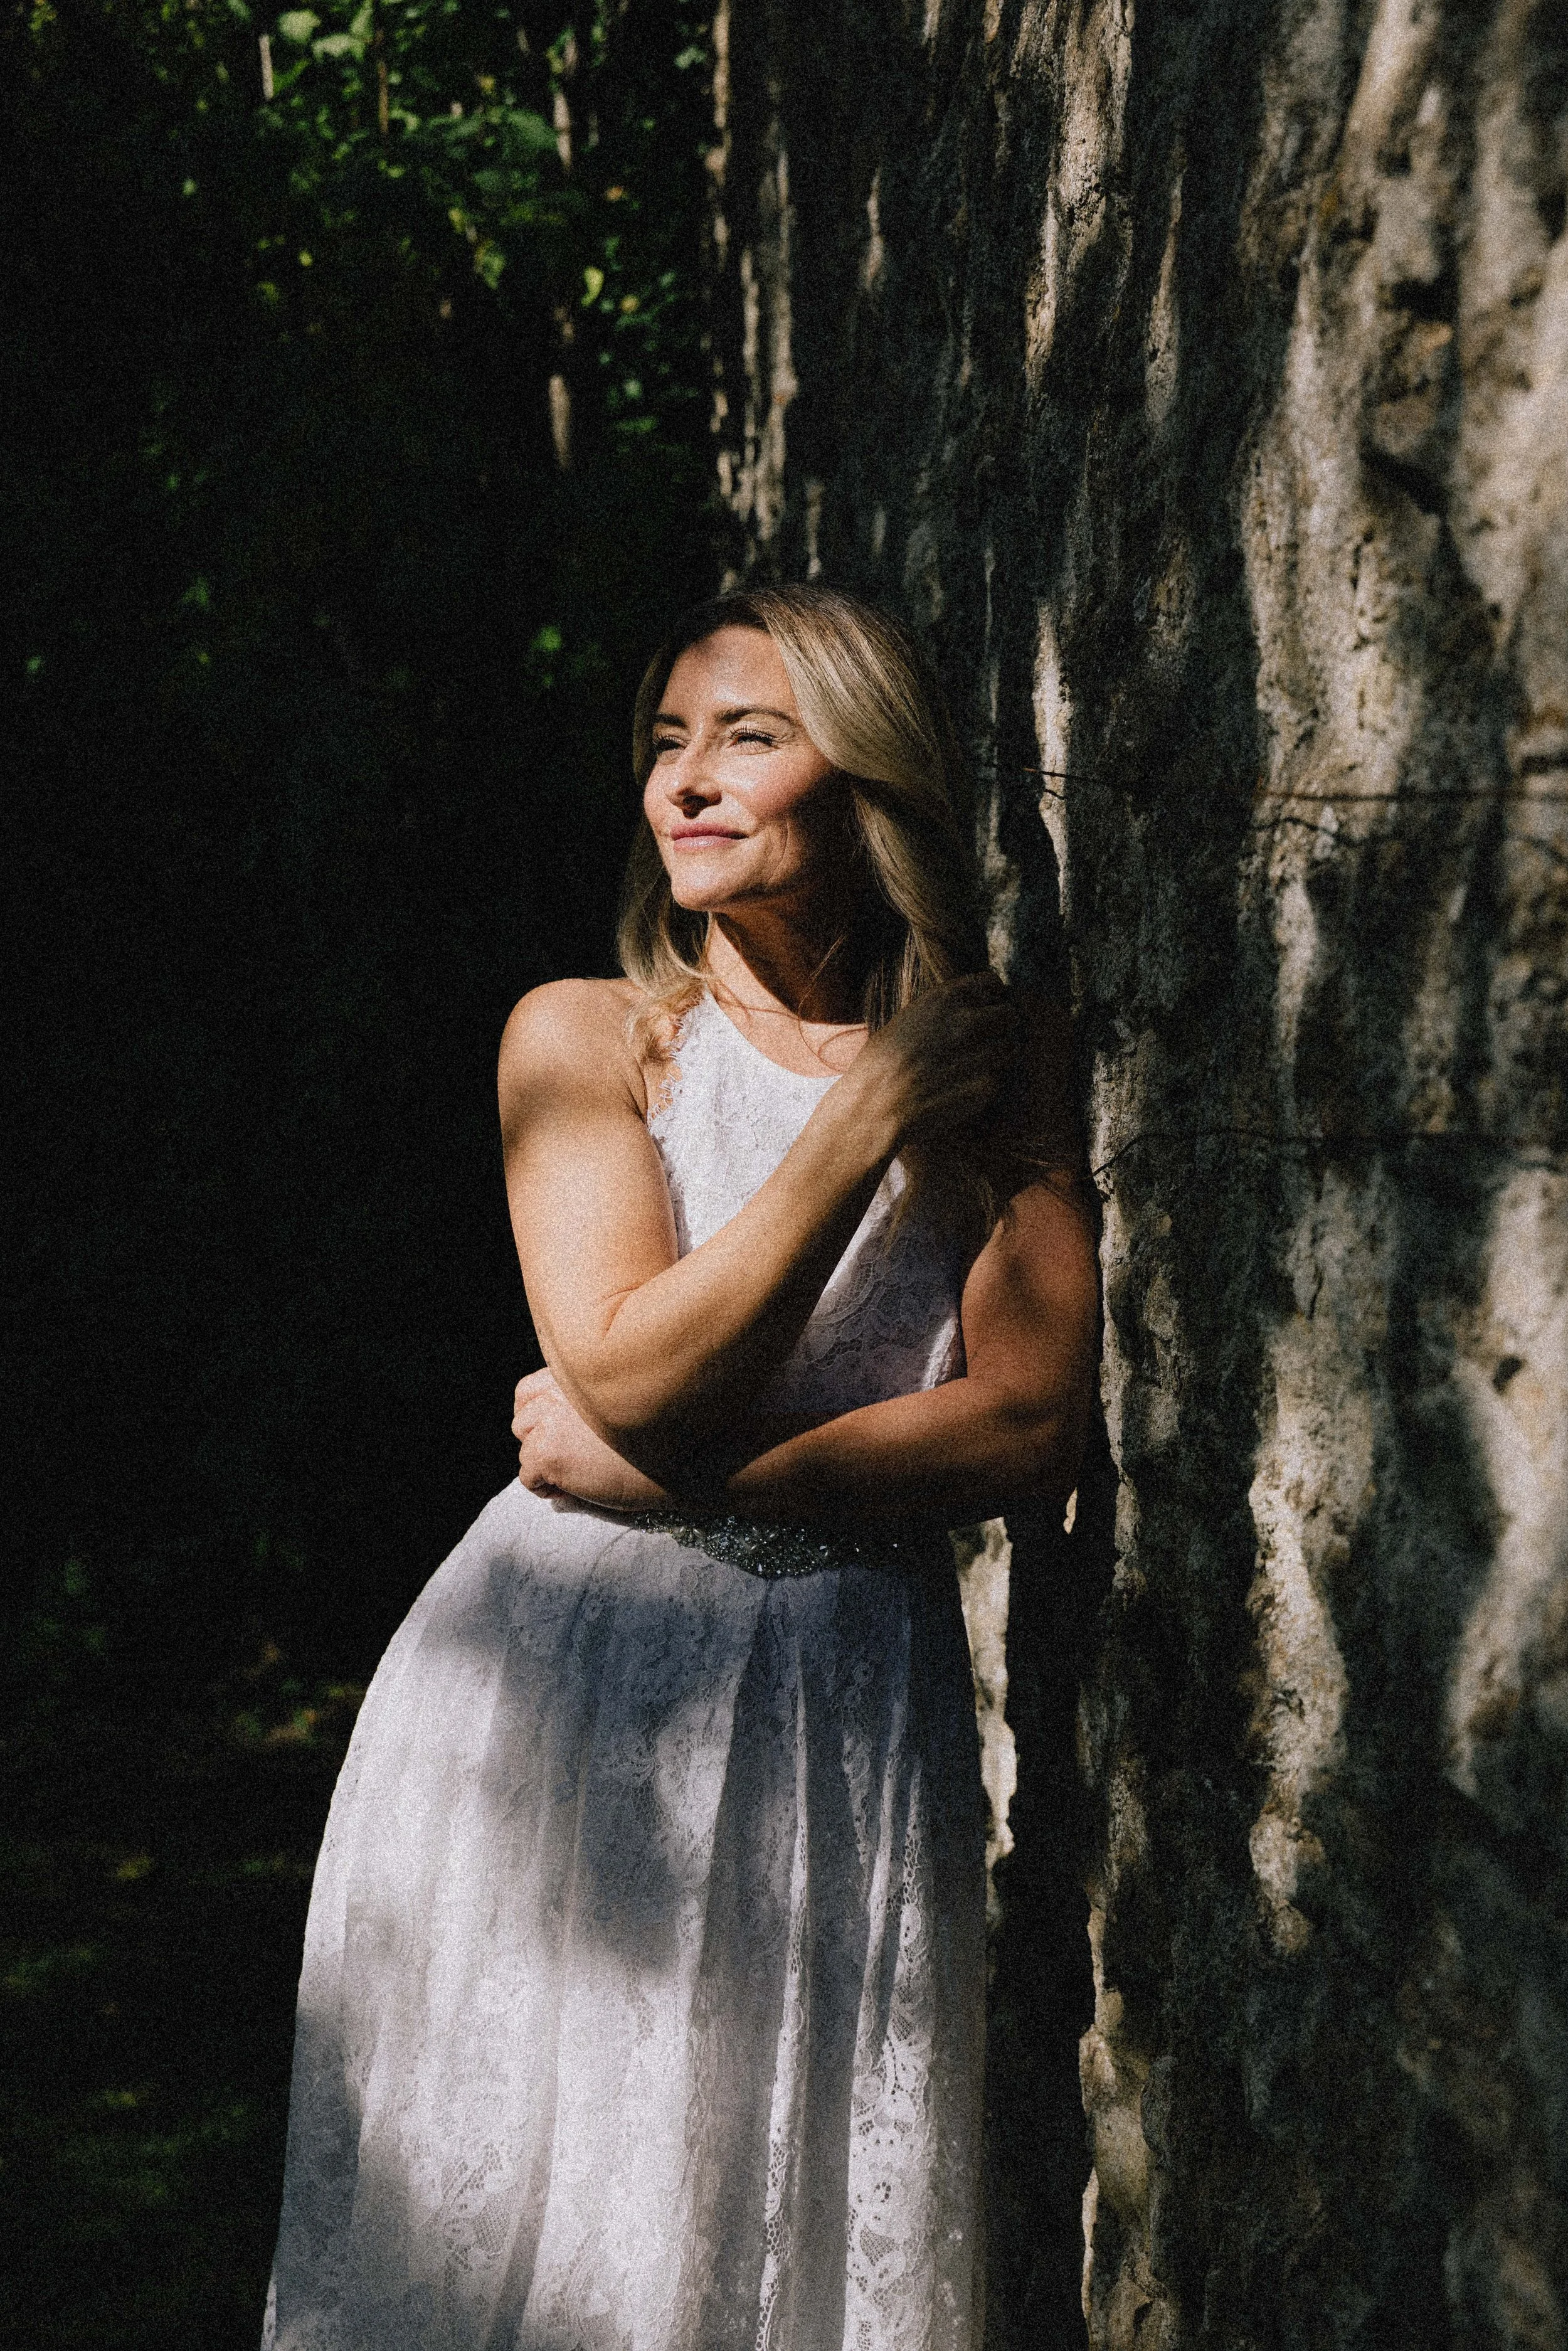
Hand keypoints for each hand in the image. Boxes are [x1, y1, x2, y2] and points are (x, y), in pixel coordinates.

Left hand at [512, 1368, 667, 1509]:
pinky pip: (528, 1477)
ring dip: (544, 1465)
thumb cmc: (664, 1434)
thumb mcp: (623, 1405)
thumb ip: (588, 1407)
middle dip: (539, 1442)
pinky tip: (577, 1488)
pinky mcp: (549, 1452)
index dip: (538, 1416)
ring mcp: (552, 1421)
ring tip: (578, 1474)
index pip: (528, 1391)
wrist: (684, 1460)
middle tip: (569, 1458)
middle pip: (521, 1421)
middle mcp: (560, 1390)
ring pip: (524, 1449)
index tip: (559, 1434)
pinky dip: (545, 1489)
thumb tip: (557, 1436)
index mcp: (578, 1373)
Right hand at [841, 973, 1019, 1152]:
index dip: (993, 995)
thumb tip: (968, 1009)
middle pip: (1008, 1015)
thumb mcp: (905, 1021)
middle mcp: (965, 1021)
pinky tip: (964, 1093)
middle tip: (991, 1041)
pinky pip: (998, 1080)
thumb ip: (940, 1013)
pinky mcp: (985, 1085)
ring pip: (1009, 1049)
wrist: (873, 1106)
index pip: (988, 982)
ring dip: (998, 1058)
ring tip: (975, 1070)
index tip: (992, 1005)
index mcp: (943, 1000)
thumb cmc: (879, 1066)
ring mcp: (978, 1053)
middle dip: (1003, 1027)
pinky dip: (986, 1087)